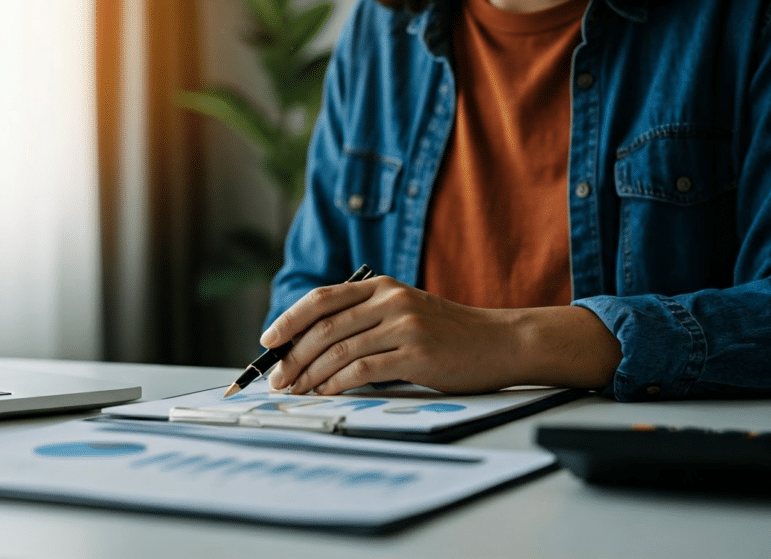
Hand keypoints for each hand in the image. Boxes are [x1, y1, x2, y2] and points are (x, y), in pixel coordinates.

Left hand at [261, 276, 620, 394]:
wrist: (501, 342)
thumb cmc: (450, 334)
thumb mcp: (405, 314)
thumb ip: (366, 321)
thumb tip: (313, 348)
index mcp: (380, 286)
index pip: (321, 299)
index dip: (289, 319)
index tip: (268, 340)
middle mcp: (389, 300)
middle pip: (323, 327)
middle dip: (292, 355)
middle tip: (277, 378)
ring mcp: (403, 325)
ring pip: (337, 350)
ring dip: (309, 374)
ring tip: (295, 391)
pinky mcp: (415, 353)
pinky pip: (361, 370)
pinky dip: (336, 384)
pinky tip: (324, 394)